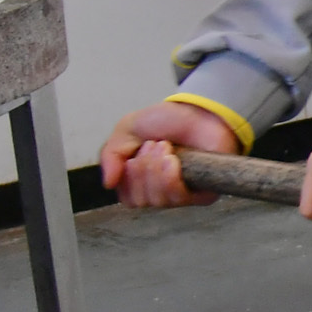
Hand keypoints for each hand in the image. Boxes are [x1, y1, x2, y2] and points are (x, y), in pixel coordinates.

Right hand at [100, 101, 243, 207]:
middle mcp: (162, 191)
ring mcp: (182, 193)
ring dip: (156, 171)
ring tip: (165, 147)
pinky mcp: (203, 193)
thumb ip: (110, 155)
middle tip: (154, 145)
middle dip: (142, 169)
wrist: (198, 110)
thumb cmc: (166, 121)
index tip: (135, 152)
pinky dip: (170, 179)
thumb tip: (108, 183)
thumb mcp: (126, 130)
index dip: (128, 177)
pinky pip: (179, 199)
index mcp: (142, 181)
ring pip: (158, 200)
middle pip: (142, 201)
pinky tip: (173, 160)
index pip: (128, 198)